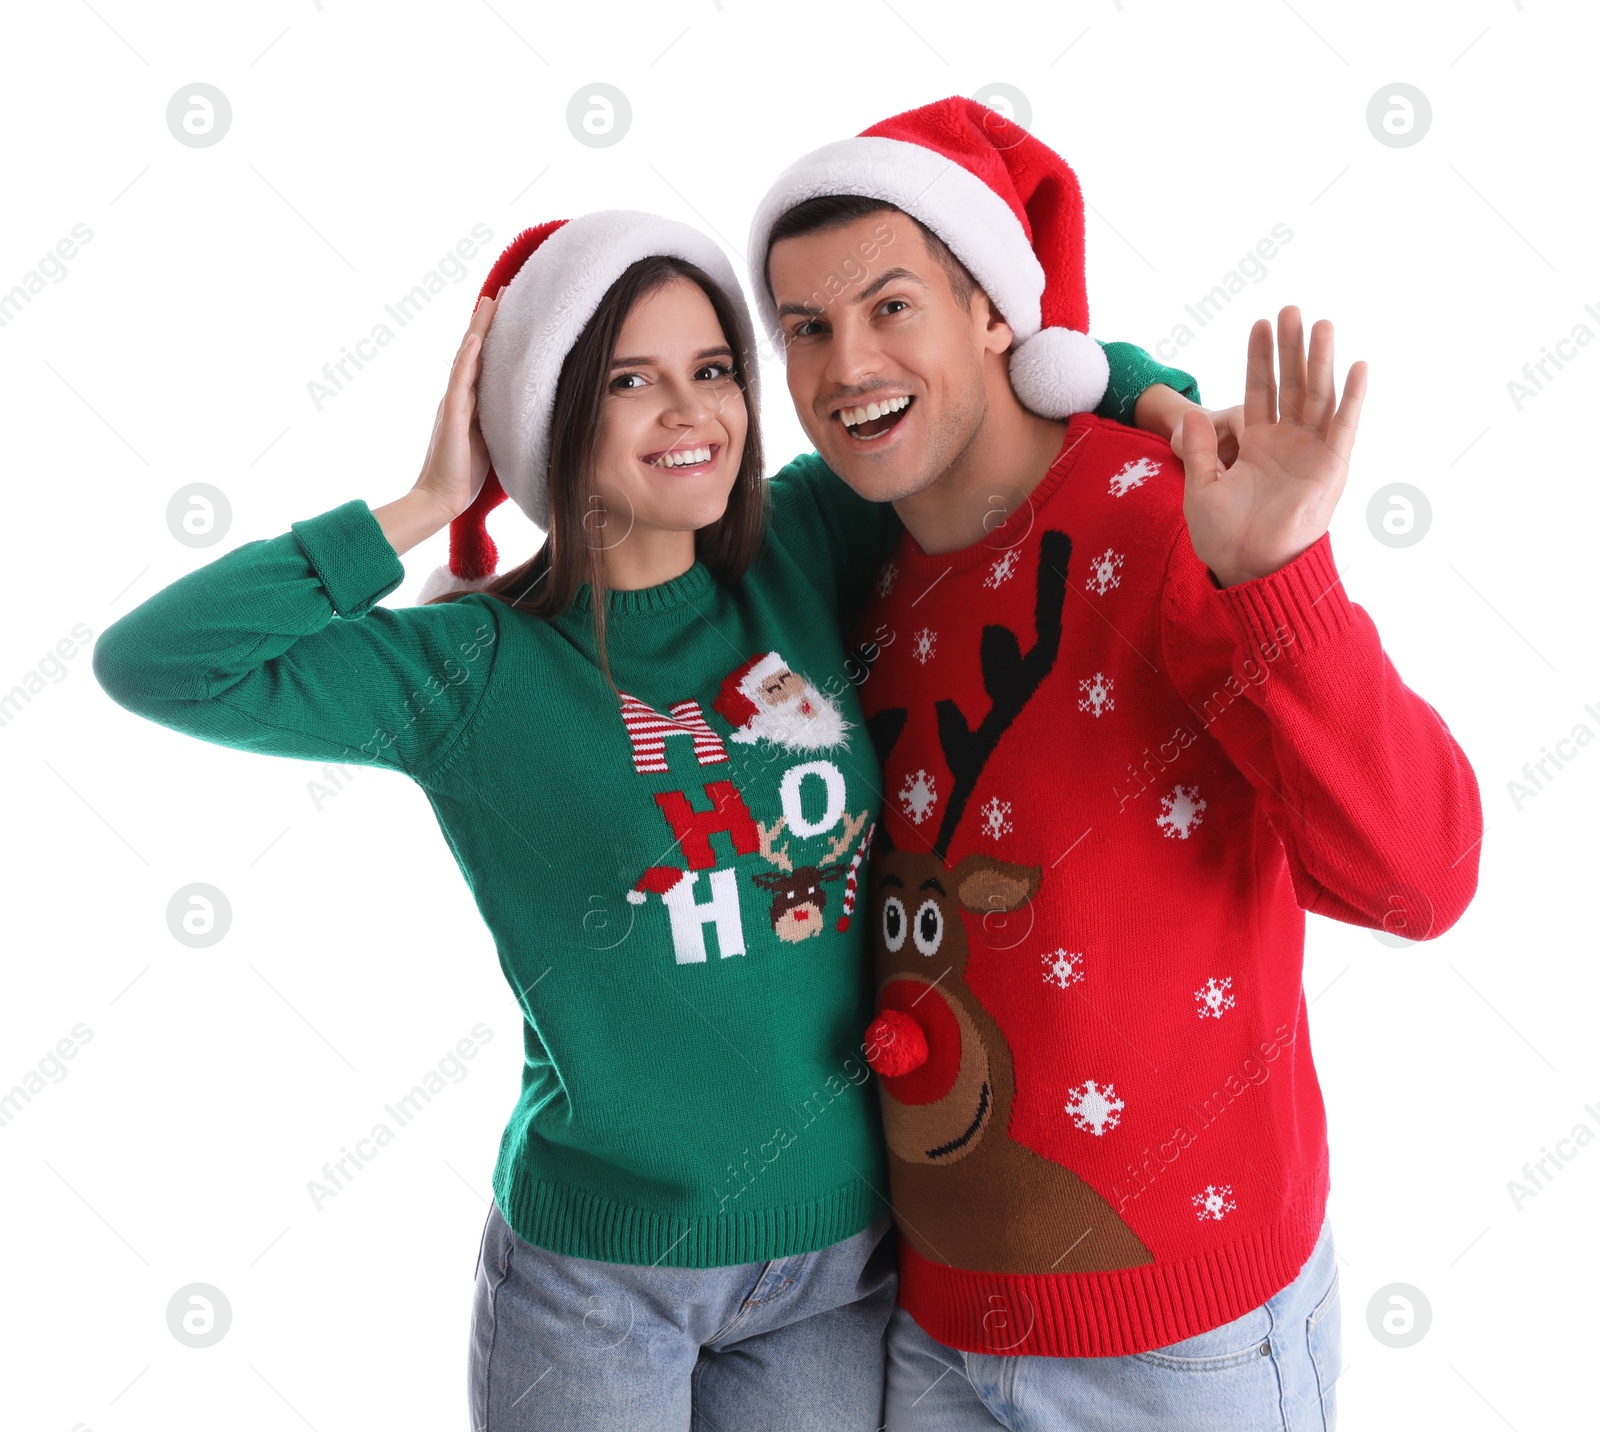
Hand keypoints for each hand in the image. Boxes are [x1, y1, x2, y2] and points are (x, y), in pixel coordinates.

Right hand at [412, 287, 502, 522]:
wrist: (441, 499)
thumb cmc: (466, 477)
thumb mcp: (493, 443)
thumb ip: (504, 425)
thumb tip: (531, 417)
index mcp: (469, 404)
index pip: (484, 363)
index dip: (494, 338)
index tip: (509, 312)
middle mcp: (459, 398)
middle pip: (474, 352)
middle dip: (487, 322)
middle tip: (500, 292)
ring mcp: (453, 404)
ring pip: (466, 358)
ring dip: (478, 329)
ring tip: (489, 301)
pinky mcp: (451, 417)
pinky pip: (459, 382)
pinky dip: (467, 359)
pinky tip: (476, 339)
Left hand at [1175, 306, 1366, 587]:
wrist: (1250, 569)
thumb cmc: (1224, 537)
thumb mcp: (1201, 489)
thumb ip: (1200, 450)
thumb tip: (1189, 414)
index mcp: (1256, 444)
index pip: (1259, 390)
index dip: (1259, 358)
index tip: (1259, 323)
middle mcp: (1286, 442)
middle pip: (1291, 384)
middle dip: (1291, 348)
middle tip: (1291, 309)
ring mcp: (1311, 452)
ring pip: (1317, 396)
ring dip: (1321, 360)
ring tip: (1321, 323)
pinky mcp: (1332, 467)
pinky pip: (1344, 426)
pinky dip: (1353, 397)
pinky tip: (1358, 365)